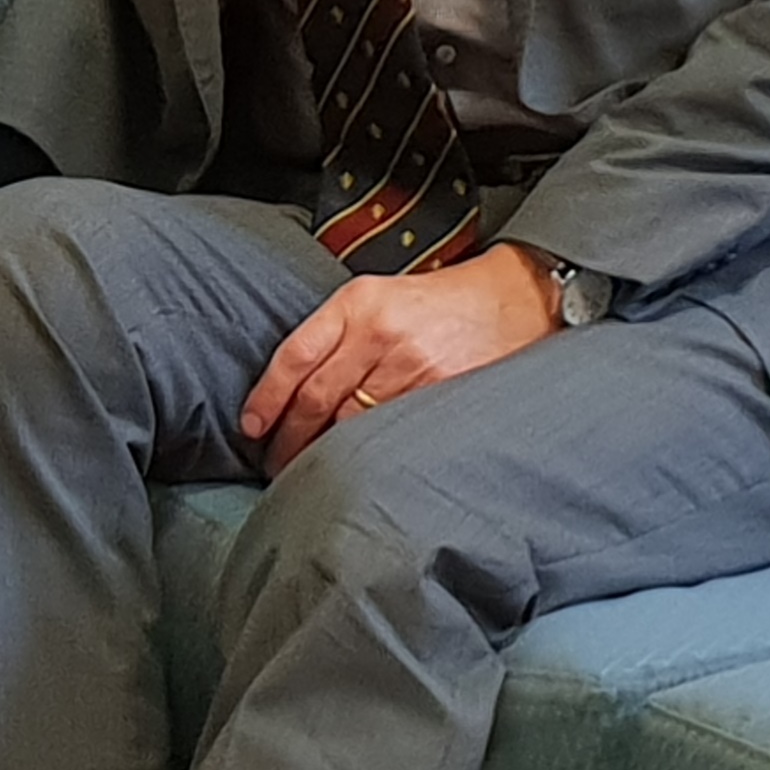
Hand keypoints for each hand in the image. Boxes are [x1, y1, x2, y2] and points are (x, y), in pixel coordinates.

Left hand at [243, 244, 563, 471]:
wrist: (517, 297)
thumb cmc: (439, 302)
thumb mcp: (379, 297)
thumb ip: (337, 333)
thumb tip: (289, 389)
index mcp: (356, 303)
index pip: (295, 356)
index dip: (267, 396)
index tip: (252, 426)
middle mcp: (380, 332)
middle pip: (316, 397)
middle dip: (289, 437)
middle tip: (275, 464)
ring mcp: (413, 365)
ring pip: (351, 422)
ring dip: (323, 452)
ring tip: (307, 472)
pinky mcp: (444, 392)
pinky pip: (392, 432)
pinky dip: (368, 454)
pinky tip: (356, 469)